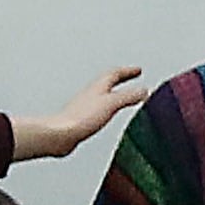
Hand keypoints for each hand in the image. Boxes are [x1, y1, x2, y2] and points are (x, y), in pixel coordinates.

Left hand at [11, 64, 151, 162]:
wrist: (60, 135)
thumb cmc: (81, 118)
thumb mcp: (112, 103)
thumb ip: (128, 97)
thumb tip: (144, 91)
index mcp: (98, 87)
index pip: (115, 73)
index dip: (128, 71)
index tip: (137, 70)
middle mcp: (91, 94)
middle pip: (108, 81)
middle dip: (121, 77)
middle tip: (130, 76)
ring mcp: (85, 106)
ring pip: (102, 94)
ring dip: (114, 92)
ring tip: (121, 95)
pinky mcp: (82, 119)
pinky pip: (98, 108)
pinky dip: (107, 107)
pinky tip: (106, 115)